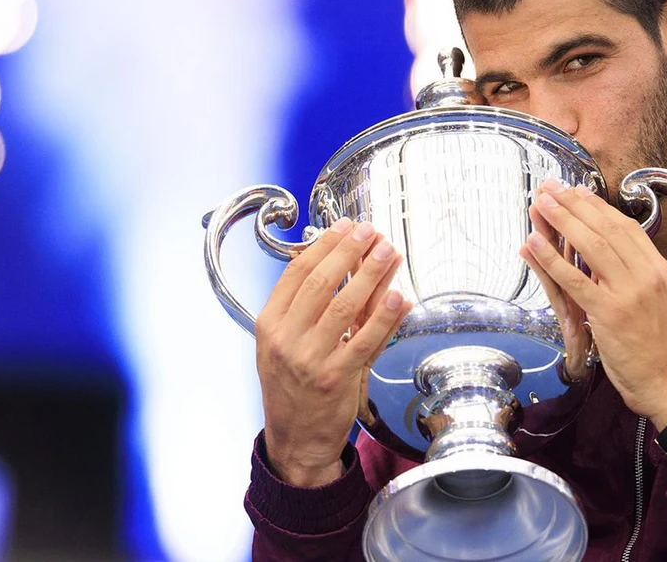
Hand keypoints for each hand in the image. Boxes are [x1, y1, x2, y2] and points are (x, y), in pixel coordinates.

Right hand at [255, 218, 411, 486]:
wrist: (296, 439)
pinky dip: (384, 316)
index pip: (296, 274)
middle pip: (320, 283)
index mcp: (269, 325)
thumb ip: (309, 308)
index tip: (346, 227)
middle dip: (349, 252)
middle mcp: (286, 339)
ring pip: (344, 307)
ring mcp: (310, 359)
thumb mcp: (287, 343)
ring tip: (388, 253)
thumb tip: (339, 263)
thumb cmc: (295, 387)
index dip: (324, 246)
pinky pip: (365, 340)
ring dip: (370, 275)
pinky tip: (397, 296)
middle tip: (371, 232)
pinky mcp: (337, 378)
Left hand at [520, 179, 666, 426]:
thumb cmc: (666, 350)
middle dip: (575, 204)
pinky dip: (552, 258)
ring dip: (562, 220)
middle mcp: (646, 275)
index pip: (627, 228)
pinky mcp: (607, 313)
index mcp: (660, 271)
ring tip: (541, 202)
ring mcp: (627, 293)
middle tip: (552, 187)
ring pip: (590, 246)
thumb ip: (647, 279)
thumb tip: (626, 261)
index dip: (599, 208)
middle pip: (606, 229)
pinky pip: (574, 280)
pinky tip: (535, 242)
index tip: (579, 192)